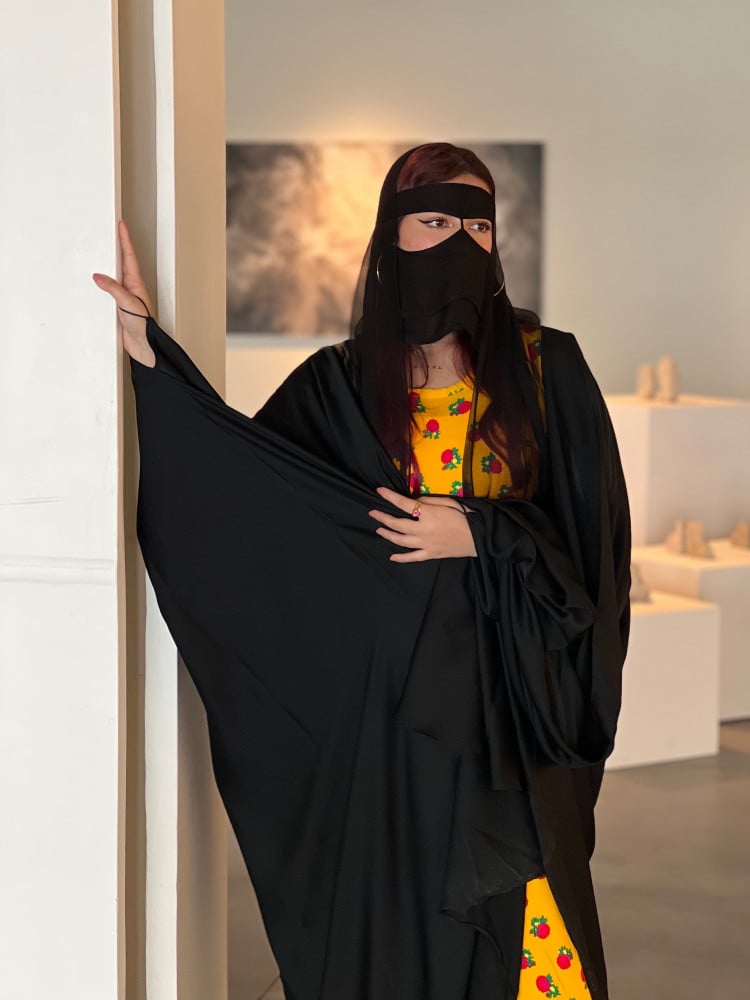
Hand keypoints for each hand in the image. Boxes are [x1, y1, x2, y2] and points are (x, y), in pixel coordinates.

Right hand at [92, 219, 155, 366]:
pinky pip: (106, 291)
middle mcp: (130, 288)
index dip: (125, 240)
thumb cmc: (143, 326)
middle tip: (111, 231)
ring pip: (113, 276)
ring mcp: (123, 297)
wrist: (144, 346)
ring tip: (100, 250)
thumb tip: (99, 276)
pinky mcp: (117, 307)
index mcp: (135, 283)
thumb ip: (113, 289)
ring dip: (108, 264)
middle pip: (121, 263)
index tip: (121, 225)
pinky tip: (94, 283)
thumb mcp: (128, 304)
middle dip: (117, 247)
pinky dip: (100, 284)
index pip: (129, 256)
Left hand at [369, 486, 476, 561]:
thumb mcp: (448, 502)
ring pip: (401, 540)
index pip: (403, 503)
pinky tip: (392, 556)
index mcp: (428, 514)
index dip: (390, 497)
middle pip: (397, 523)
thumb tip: (414, 501)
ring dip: (388, 535)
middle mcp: (423, 530)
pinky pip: (412, 557)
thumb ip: (429, 501)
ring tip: (379, 529)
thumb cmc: (465, 516)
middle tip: (372, 513)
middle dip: (383, 517)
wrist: (479, 537)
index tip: (379, 491)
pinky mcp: (431, 554)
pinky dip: (401, 558)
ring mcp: (425, 544)